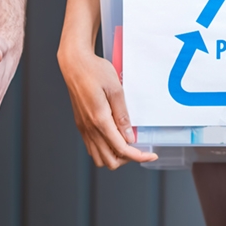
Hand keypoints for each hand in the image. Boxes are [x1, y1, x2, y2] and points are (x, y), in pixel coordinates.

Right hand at [58, 48, 156, 168]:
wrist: (74, 64)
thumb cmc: (94, 71)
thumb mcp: (116, 90)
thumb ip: (122, 116)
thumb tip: (129, 136)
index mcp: (100, 120)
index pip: (122, 149)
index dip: (139, 156)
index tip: (151, 155)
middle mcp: (89, 128)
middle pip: (109, 161)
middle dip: (126, 159)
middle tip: (138, 148)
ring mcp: (83, 127)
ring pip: (99, 158)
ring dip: (114, 156)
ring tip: (126, 143)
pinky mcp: (81, 124)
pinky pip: (92, 147)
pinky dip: (104, 149)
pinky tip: (113, 137)